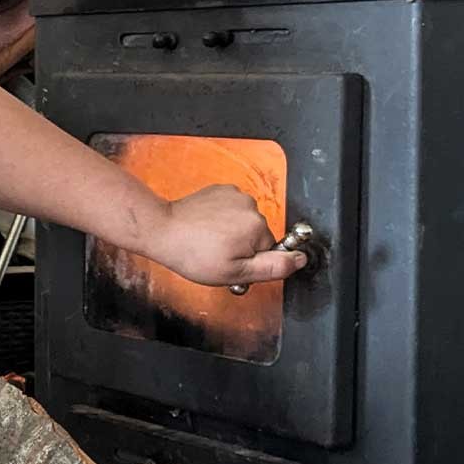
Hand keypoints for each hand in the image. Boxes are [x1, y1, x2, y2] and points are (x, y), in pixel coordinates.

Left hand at [134, 185, 300, 286]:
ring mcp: (234, 194)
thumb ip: (273, 267)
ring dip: (231, 232)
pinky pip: (231, 209)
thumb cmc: (194, 255)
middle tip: (217, 256)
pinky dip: (222, 218)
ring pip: (244, 222)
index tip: (231, 263)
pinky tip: (205, 227)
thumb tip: (301, 259)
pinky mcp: (220, 190)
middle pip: (257, 234)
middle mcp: (251, 205)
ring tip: (208, 241)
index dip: (251, 262)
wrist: (162, 230)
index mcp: (258, 226)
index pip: (269, 250)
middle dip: (242, 247)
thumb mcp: (236, 273)